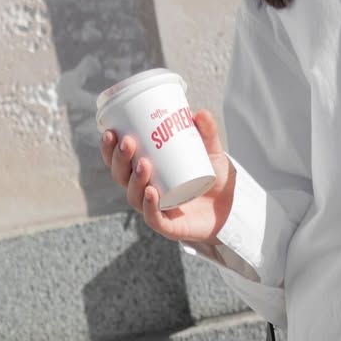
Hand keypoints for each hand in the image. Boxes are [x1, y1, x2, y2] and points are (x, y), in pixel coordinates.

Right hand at [99, 109, 234, 246]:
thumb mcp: (212, 153)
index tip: (110, 131)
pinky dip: (150, 206)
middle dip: (119, 159)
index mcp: (145, 172)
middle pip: (121, 177)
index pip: (118, 161)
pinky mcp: (170, 227)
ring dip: (134, 180)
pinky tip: (151, 192)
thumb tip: (200, 112)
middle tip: (128, 142)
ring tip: (144, 164)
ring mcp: (157, 209)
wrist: (232, 209)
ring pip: (134, 197)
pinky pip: (154, 219)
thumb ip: (207, 133)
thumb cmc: (214, 179)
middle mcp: (145, 191)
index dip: (108, 149)